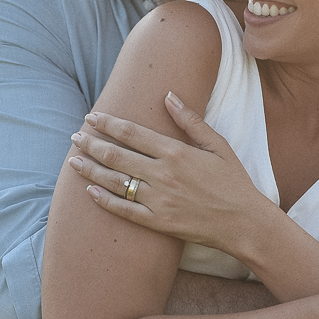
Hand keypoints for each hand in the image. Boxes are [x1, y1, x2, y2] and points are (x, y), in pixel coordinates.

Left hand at [69, 91, 273, 251]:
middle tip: (75, 137)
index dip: (108, 123)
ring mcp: (159, 201)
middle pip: (117, 155)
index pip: (133, 133)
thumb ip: (191, 121)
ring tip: (74, 161)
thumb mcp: (218, 144)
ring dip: (92, 170)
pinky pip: (124, 210)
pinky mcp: (158, 223)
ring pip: (116, 182)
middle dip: (92, 144)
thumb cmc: (233, 181)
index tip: (92, 116)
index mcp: (176, 153)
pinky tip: (90, 191)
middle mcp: (163, 175)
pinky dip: (104, 200)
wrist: (244, 222)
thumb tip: (168, 95)